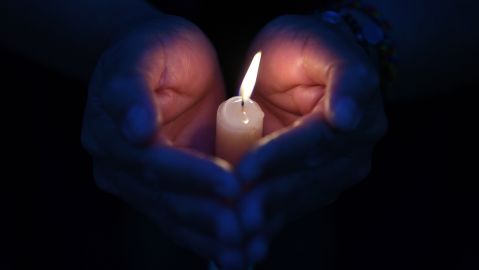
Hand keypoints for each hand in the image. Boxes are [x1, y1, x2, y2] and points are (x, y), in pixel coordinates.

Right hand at [81, 15, 245, 268]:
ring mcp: (139, 182)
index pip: (154, 161)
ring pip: (173, 215)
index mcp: (111, 131)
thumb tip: (134, 129)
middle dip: (204, 215)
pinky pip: (182, 218)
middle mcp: (120, 164)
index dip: (192, 175)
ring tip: (242, 253)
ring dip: (207, 237)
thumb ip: (131, 87)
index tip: (230, 183)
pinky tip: (232, 255)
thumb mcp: (143, 53)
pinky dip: (206, 238)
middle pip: (164, 197)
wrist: (163, 60)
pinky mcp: (162, 190)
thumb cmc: (156, 49)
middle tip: (240, 231)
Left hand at [235, 15, 387, 262]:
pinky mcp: (316, 185)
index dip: (279, 156)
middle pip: (307, 178)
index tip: (245, 170)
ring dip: (267, 215)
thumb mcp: (321, 46)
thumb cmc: (307, 48)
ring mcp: (335, 172)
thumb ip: (344, 75)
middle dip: (270, 195)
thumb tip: (348, 117)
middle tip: (237, 213)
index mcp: (356, 116)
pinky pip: (292, 205)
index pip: (315, 141)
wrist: (306, 65)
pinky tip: (247, 239)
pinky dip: (270, 222)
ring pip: (298, 197)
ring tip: (236, 231)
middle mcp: (351, 151)